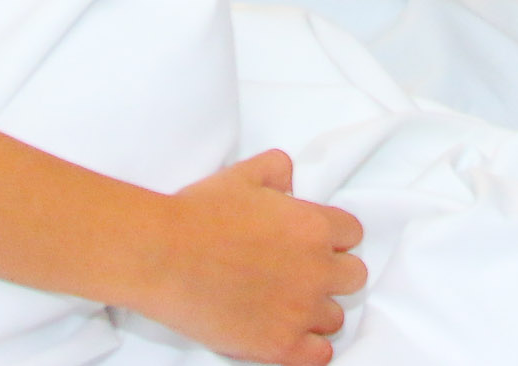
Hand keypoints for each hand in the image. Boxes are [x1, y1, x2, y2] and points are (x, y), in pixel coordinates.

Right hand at [132, 151, 366, 365]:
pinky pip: (320, 354)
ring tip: (285, 305)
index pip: (353, 234)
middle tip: (300, 273)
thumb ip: (277, 170)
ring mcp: (300, 310)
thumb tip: (290, 177)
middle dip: (332, 273)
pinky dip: (309, 347)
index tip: (312, 243)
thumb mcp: (241, 175)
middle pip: (354, 277)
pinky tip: (288, 335)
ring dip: (316, 311)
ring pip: (335, 318)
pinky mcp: (281, 345)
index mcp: (313, 226)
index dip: (332, 237)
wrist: (164, 256)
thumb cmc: (198, 214)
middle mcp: (317, 269)